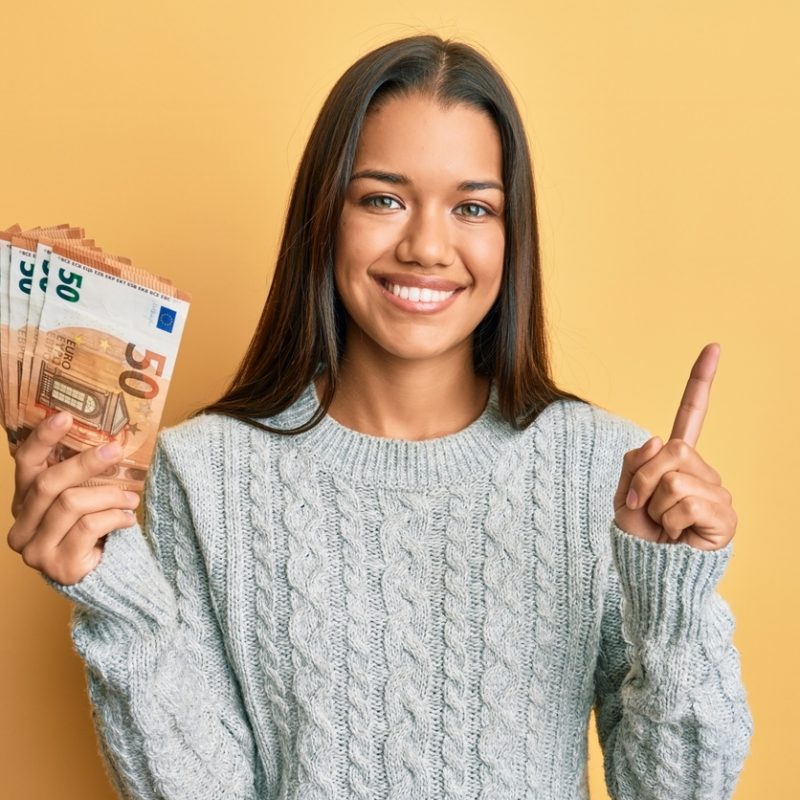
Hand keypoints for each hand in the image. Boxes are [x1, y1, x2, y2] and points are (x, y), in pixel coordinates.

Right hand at [6, 411, 140, 584]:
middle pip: (49, 483)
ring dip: (109, 496)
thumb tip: (107, 439)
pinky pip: (89, 527)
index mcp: (24, 504)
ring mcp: (36, 551)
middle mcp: (21, 528)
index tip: (64, 416)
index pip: (25, 464)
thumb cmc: (96, 531)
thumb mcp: (85, 500)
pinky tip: (129, 520)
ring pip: (72, 504)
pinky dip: (115, 517)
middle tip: (115, 450)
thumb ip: (82, 478)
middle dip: (85, 463)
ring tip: (132, 500)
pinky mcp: (59, 567)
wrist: (109, 578)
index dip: (43, 438)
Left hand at [613, 342, 737, 550]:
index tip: (713, 347)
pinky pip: (685, 502)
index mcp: (678, 461)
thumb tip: (660, 439)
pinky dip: (669, 520)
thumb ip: (635, 463)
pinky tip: (677, 535)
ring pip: (674, 478)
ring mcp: (717, 493)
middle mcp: (703, 472)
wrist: (649, 574)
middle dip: (643, 478)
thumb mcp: (624, 494)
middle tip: (641, 507)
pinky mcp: (725, 516)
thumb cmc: (639, 536)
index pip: (692, 415)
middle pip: (671, 449)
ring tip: (661, 525)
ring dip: (654, 505)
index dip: (701, 382)